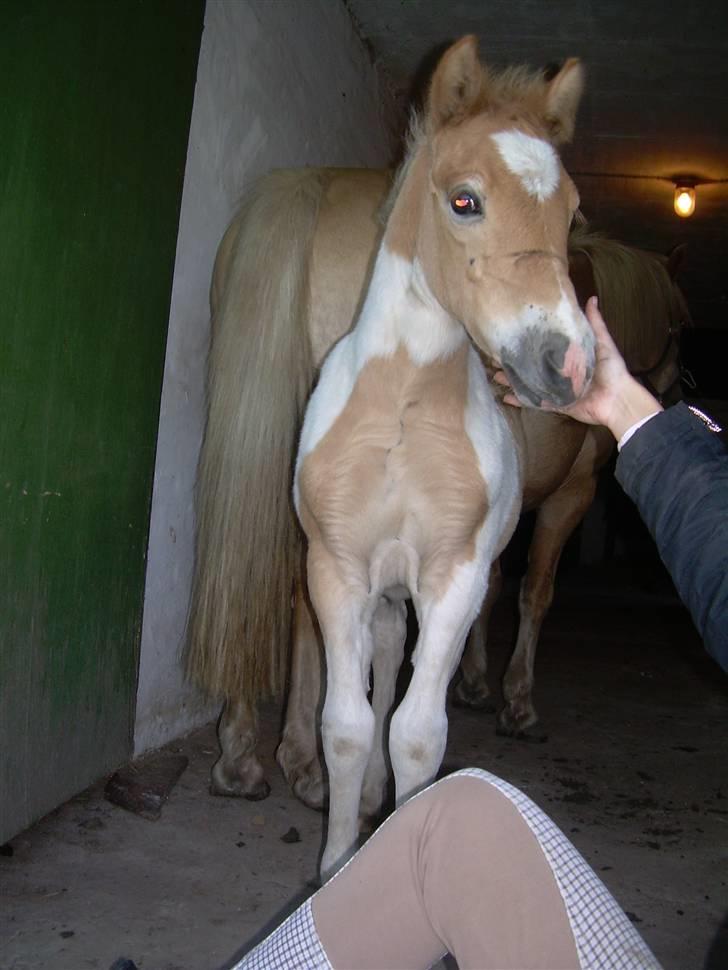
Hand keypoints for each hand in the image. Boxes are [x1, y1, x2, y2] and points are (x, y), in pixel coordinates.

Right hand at [494, 296, 662, 440]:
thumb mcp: (602, 342)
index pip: (547, 348)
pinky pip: (536, 402)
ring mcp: (557, 389)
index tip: (514, 335)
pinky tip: (505, 398)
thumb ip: (595, 323)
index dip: (531, 343)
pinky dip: (521, 401)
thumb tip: (591, 298)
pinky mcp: (556, 404)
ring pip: (531, 383)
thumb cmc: (612, 369)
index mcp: (570, 358)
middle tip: (498, 356)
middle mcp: (561, 373)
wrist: (617, 399)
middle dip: (517, 362)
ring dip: (514, 381)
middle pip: (534, 366)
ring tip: (496, 376)